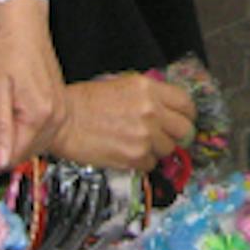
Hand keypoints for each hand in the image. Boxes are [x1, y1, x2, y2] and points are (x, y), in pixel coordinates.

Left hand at [0, 0, 65, 175]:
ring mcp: (58, 109)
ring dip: (8, 145)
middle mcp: (55, 115)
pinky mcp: (56, 104)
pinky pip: (38, 132)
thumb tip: (0, 161)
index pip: (13, 155)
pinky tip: (5, 126)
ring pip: (32, 145)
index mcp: (40, 114)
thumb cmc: (7, 48)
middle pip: (24, 153)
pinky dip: (20, 135)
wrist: (24, 23)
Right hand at [48, 74, 197, 169]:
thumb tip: (166, 110)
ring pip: (168, 149)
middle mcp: (152, 111)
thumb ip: (148, 97)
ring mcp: (145, 135)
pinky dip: (142, 162)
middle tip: (166, 137)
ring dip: (157, 149)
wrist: (63, 121)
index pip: (186, 103)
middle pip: (184, 129)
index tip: (182, 120)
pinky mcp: (134, 156)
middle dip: (177, 135)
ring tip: (139, 144)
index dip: (186, 114)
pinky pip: (151, 164)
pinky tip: (128, 153)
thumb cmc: (86, 101)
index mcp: (149, 89)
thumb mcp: (123, 85)